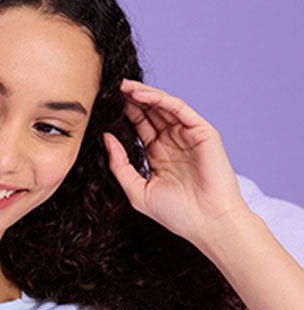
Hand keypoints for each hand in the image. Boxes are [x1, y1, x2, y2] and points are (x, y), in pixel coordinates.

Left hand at [103, 80, 248, 251]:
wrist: (207, 223)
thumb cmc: (175, 213)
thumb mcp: (137, 190)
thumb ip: (119, 165)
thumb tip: (105, 138)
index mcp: (157, 154)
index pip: (138, 127)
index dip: (122, 115)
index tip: (103, 105)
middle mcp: (172, 141)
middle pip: (148, 113)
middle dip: (130, 100)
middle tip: (110, 87)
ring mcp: (187, 135)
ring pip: (162, 107)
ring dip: (142, 94)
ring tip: (122, 86)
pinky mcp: (202, 132)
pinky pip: (179, 109)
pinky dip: (160, 100)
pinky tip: (141, 95)